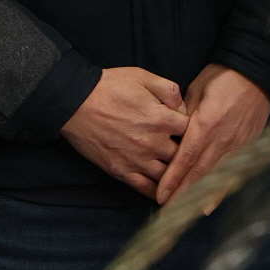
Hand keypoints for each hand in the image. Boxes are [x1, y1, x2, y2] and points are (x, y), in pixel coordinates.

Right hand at [61, 67, 188, 195]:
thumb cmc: (109, 87)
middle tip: (188, 154)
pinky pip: (145, 188)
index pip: (192, 131)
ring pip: (168, 176)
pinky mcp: (121, 171)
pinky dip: (157, 193)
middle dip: (186, 154)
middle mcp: (153, 143)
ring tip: (181, 177)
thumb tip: (183, 108)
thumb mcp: (143, 76)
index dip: (194, 130)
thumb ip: (169, 90)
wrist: (75, 102)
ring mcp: (137, 160)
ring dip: (175, 175)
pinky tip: (165, 193)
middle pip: (182, 156)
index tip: (191, 130)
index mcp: (162, 119)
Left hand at [154, 64, 269, 210]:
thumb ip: (184, 115)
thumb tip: (172, 134)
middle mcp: (222, 140)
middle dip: (181, 194)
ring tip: (184, 213)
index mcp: (206, 124)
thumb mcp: (196, 91)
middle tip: (166, 212)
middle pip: (198, 173)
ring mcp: (237, 145)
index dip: (173, 179)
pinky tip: (210, 206)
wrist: (256, 73)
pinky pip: (231, 173)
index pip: (186, 158)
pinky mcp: (247, 147)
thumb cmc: (222, 77)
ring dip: (198, 196)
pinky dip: (220, 191)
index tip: (160, 195)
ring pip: (215, 177)